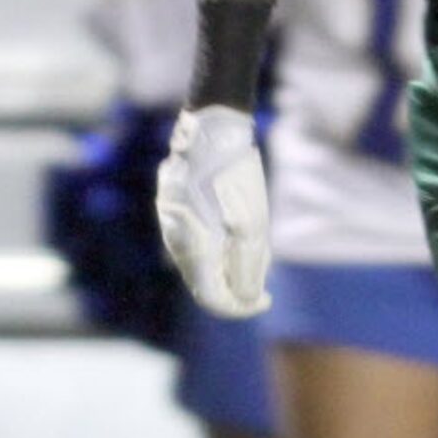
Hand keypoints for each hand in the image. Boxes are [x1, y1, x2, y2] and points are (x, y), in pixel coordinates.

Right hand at [155, 106, 270, 316]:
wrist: (211, 129)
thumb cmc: (234, 175)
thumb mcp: (251, 224)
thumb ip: (247, 266)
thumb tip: (247, 299)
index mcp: (192, 248)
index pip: (213, 298)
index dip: (241, 308)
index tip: (266, 301)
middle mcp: (176, 241)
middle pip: (207, 283)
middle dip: (239, 282)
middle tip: (265, 259)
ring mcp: (172, 224)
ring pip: (203, 262)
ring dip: (230, 262)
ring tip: (254, 235)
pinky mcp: (174, 209)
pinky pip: (197, 242)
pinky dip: (220, 245)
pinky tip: (238, 224)